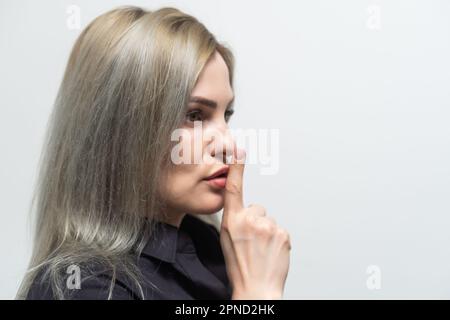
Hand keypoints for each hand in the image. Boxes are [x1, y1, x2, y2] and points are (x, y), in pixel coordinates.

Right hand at [220, 146, 290, 299]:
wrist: (256, 288)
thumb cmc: (240, 266)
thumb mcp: (226, 240)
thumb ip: (234, 221)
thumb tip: (246, 212)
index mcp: (232, 221)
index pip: (234, 189)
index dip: (237, 168)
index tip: (239, 151)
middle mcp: (249, 220)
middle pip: (257, 208)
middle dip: (256, 221)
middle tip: (252, 242)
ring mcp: (268, 226)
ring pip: (269, 220)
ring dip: (267, 232)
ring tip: (261, 250)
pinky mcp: (283, 233)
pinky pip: (280, 230)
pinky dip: (277, 239)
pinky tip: (271, 252)